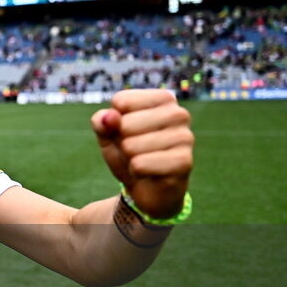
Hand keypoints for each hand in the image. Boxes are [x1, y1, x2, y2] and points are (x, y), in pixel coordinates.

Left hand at [91, 89, 193, 218]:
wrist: (147, 188)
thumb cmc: (129, 153)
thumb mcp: (108, 134)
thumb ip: (101, 121)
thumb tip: (109, 117)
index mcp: (163, 99)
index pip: (121, 101)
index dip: (113, 121)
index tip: (127, 131)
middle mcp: (179, 113)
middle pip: (125, 124)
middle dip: (121, 142)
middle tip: (135, 150)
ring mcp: (185, 137)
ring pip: (131, 146)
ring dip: (129, 158)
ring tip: (142, 160)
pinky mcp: (184, 161)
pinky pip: (140, 164)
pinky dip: (135, 171)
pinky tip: (148, 173)